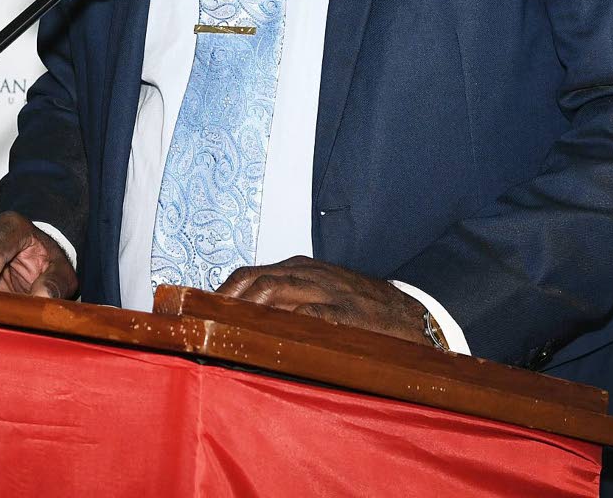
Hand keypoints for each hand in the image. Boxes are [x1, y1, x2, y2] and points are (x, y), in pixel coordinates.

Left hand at [216, 255, 424, 343]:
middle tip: (199, 331)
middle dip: (222, 304)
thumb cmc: (364, 312)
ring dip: (242, 313)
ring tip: (218, 336)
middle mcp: (309, 274)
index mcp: (301, 269)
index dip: (221, 294)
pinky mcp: (344, 314)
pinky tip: (260, 344)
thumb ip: (289, 304)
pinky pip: (305, 316)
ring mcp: (327, 292)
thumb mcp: (324, 295)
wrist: (417, 318)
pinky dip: (279, 328)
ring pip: (273, 292)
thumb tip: (243, 326)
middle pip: (253, 282)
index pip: (250, 276)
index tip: (195, 316)